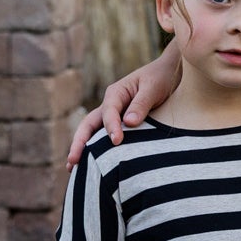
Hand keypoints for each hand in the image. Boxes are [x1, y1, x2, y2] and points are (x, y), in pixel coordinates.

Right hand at [67, 41, 181, 165]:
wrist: (168, 73)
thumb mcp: (152, 88)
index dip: (111, 127)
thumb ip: (141, 104)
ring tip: (71, 167)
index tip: (116, 141)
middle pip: (89, 124)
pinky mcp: (120, 124)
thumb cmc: (160, 78)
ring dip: (81, 148)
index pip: (109, 112)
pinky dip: (95, 150)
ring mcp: (113, 115)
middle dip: (79, 142)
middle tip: (73, 161)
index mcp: (116, 93)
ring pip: (92, 132)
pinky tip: (92, 166)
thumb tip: (129, 123)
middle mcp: (109, 105)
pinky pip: (104, 137)